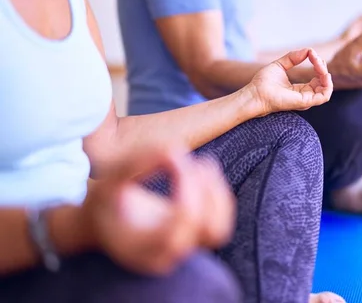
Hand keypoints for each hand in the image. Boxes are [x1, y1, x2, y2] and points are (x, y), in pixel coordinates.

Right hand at [80, 148, 234, 274]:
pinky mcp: (192, 239)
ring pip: (219, 229)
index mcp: (144, 245)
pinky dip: (218, 195)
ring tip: (201, 163)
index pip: (186, 219)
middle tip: (187, 160)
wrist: (99, 223)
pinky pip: (219, 222)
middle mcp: (167, 255)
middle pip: (208, 229)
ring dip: (217, 193)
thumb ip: (135, 162)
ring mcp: (182, 251)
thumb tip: (174, 149)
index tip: (173, 156)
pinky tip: (202, 171)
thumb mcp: (108, 179)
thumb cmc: (103, 201)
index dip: (188, 183)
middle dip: (204, 189)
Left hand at [249, 48, 332, 114]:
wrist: (255, 92)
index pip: (317, 77)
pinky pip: (324, 96)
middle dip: (322, 67)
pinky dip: (328, 84)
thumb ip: (294, 57)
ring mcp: (305, 100)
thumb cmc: (263, 82)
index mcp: (300, 89)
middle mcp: (305, 95)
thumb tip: (309, 50)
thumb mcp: (280, 65)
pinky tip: (323, 73)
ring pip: (326, 89)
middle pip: (323, 82)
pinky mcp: (305, 102)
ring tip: (318, 63)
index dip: (317, 64)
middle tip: (314, 57)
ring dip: (325, 73)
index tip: (311, 53)